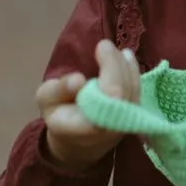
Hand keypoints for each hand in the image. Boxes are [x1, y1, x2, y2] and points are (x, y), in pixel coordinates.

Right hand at [37, 40, 139, 171]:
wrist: (80, 139)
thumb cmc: (60, 114)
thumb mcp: (47, 101)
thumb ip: (58, 90)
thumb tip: (78, 80)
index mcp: (82, 128)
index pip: (101, 109)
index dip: (107, 82)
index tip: (99, 56)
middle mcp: (109, 128)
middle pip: (120, 94)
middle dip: (114, 66)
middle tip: (103, 45)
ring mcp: (126, 122)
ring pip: (132, 90)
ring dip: (124, 65)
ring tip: (111, 48)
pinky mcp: (136, 114)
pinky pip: (138, 90)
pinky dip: (132, 70)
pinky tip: (125, 55)